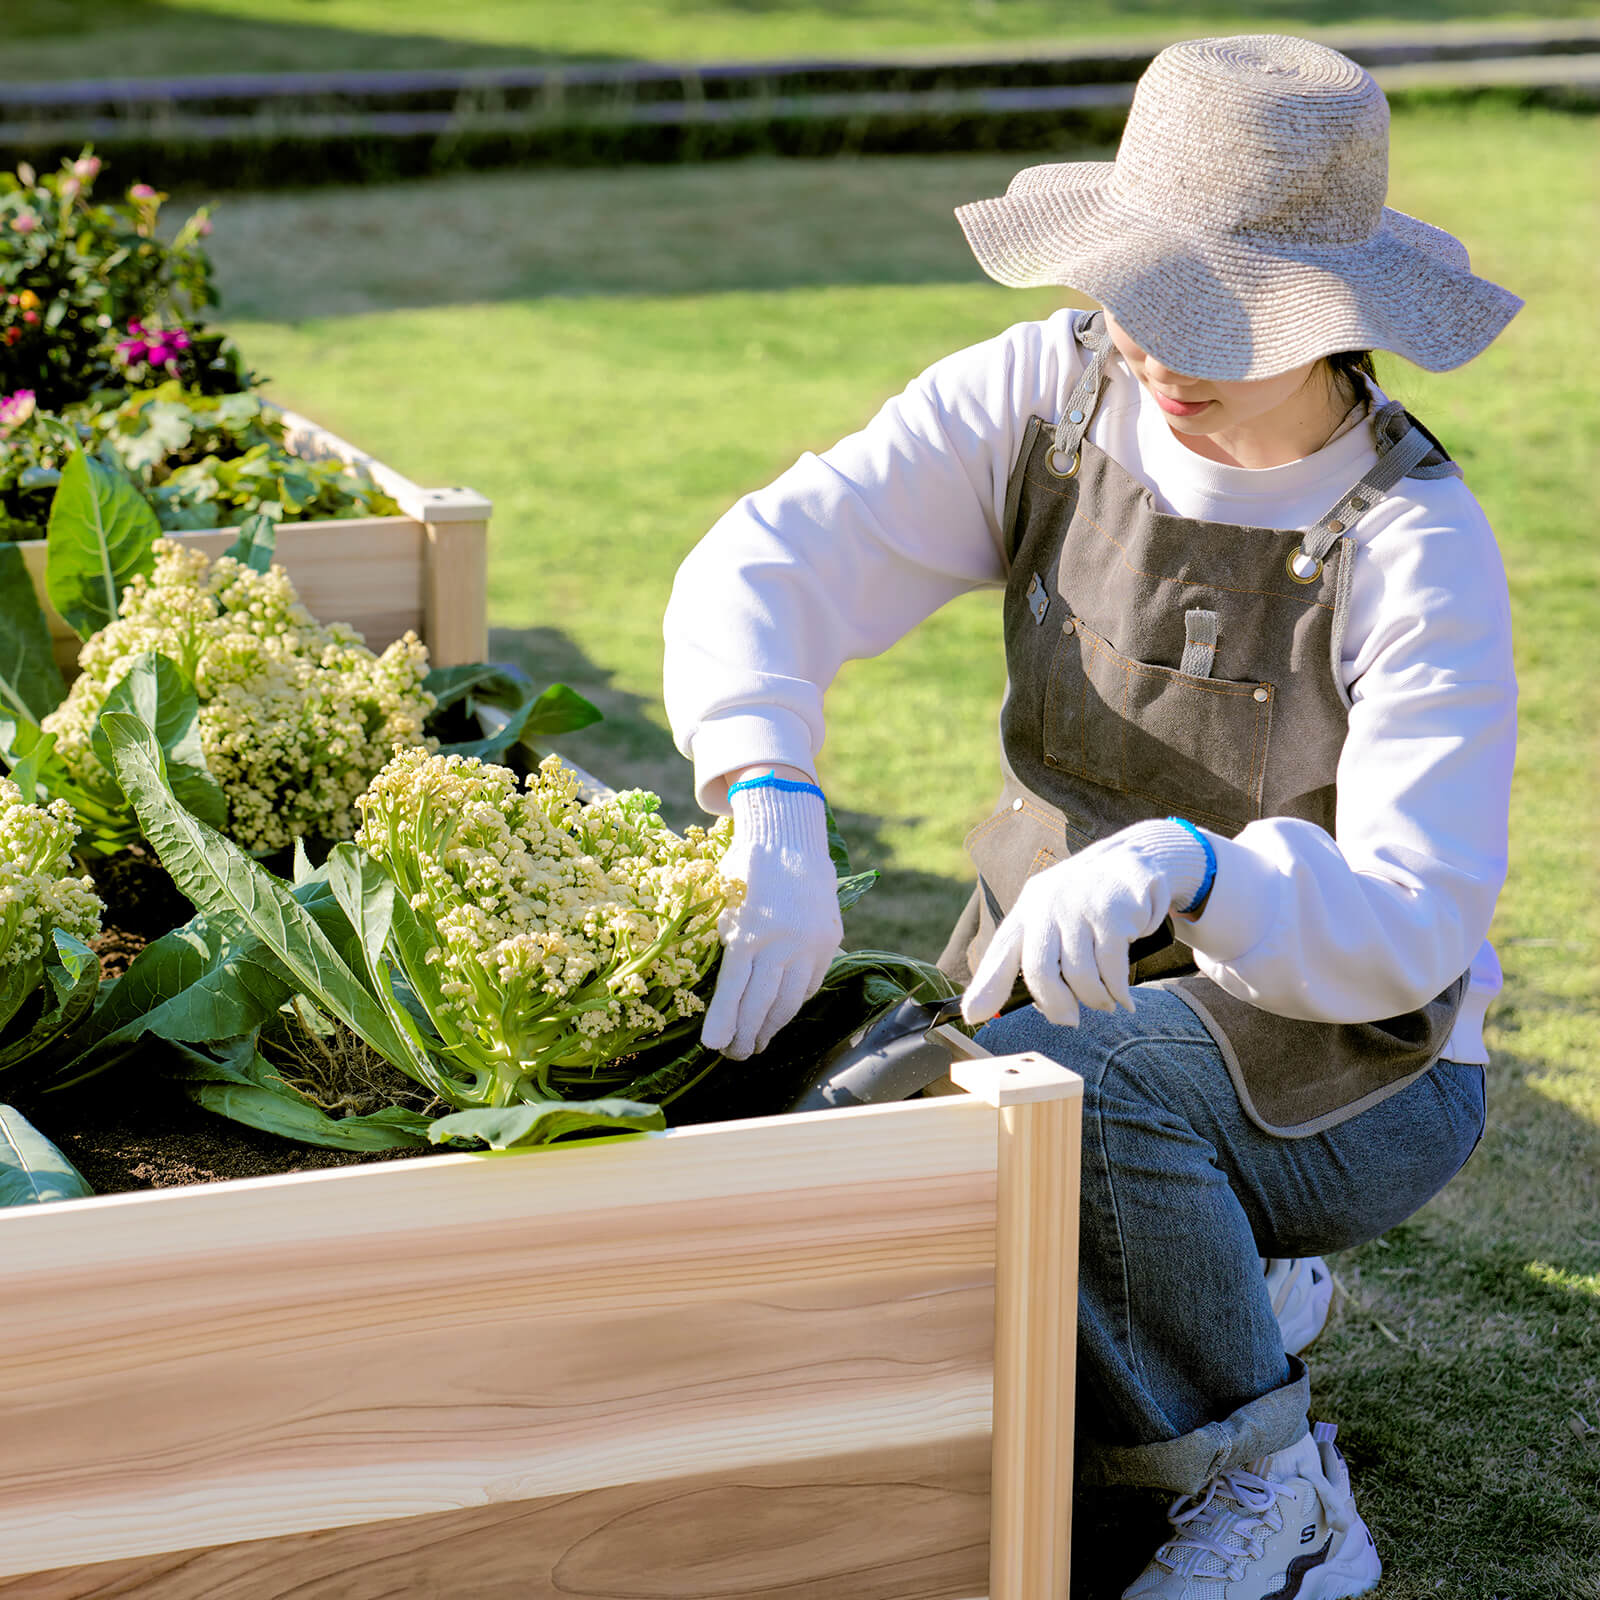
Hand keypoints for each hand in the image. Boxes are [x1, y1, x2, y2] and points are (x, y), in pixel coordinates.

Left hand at [702, 778, 841, 1058]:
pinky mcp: (828, 941)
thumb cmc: (743, 869)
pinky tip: (781, 1012)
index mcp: (747, 931)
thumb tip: (715, 992)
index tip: (713, 1046)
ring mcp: (809, 943)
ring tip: (758, 1042)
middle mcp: (781, 941)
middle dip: (746, 1034)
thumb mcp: (720, 901)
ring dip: (772, 1026)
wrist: (789, 837)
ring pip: (790, 999)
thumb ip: (721, 943)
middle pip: (762, 1002)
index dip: (723, 1022)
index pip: (733, 989)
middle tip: (735, 1054)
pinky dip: (794, 1001)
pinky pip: (810, 982)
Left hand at [961, 820, 1208, 1027]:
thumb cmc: (1090, 902)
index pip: (1001, 951)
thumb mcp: (1055, 917)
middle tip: (1070, 1020)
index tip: (973, 1015)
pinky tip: (1124, 998)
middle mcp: (1048, 904)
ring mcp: (1079, 906)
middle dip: (1054, 1005)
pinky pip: (1112, 968)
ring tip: (1105, 1002)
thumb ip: (1039, 956)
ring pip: (1079, 974)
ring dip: (1094, 1000)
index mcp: (1028, 908)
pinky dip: (1118, 991)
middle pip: (1038, 970)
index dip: (985, 987)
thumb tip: (1037, 1008)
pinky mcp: (1113, 913)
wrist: (1137, 857)